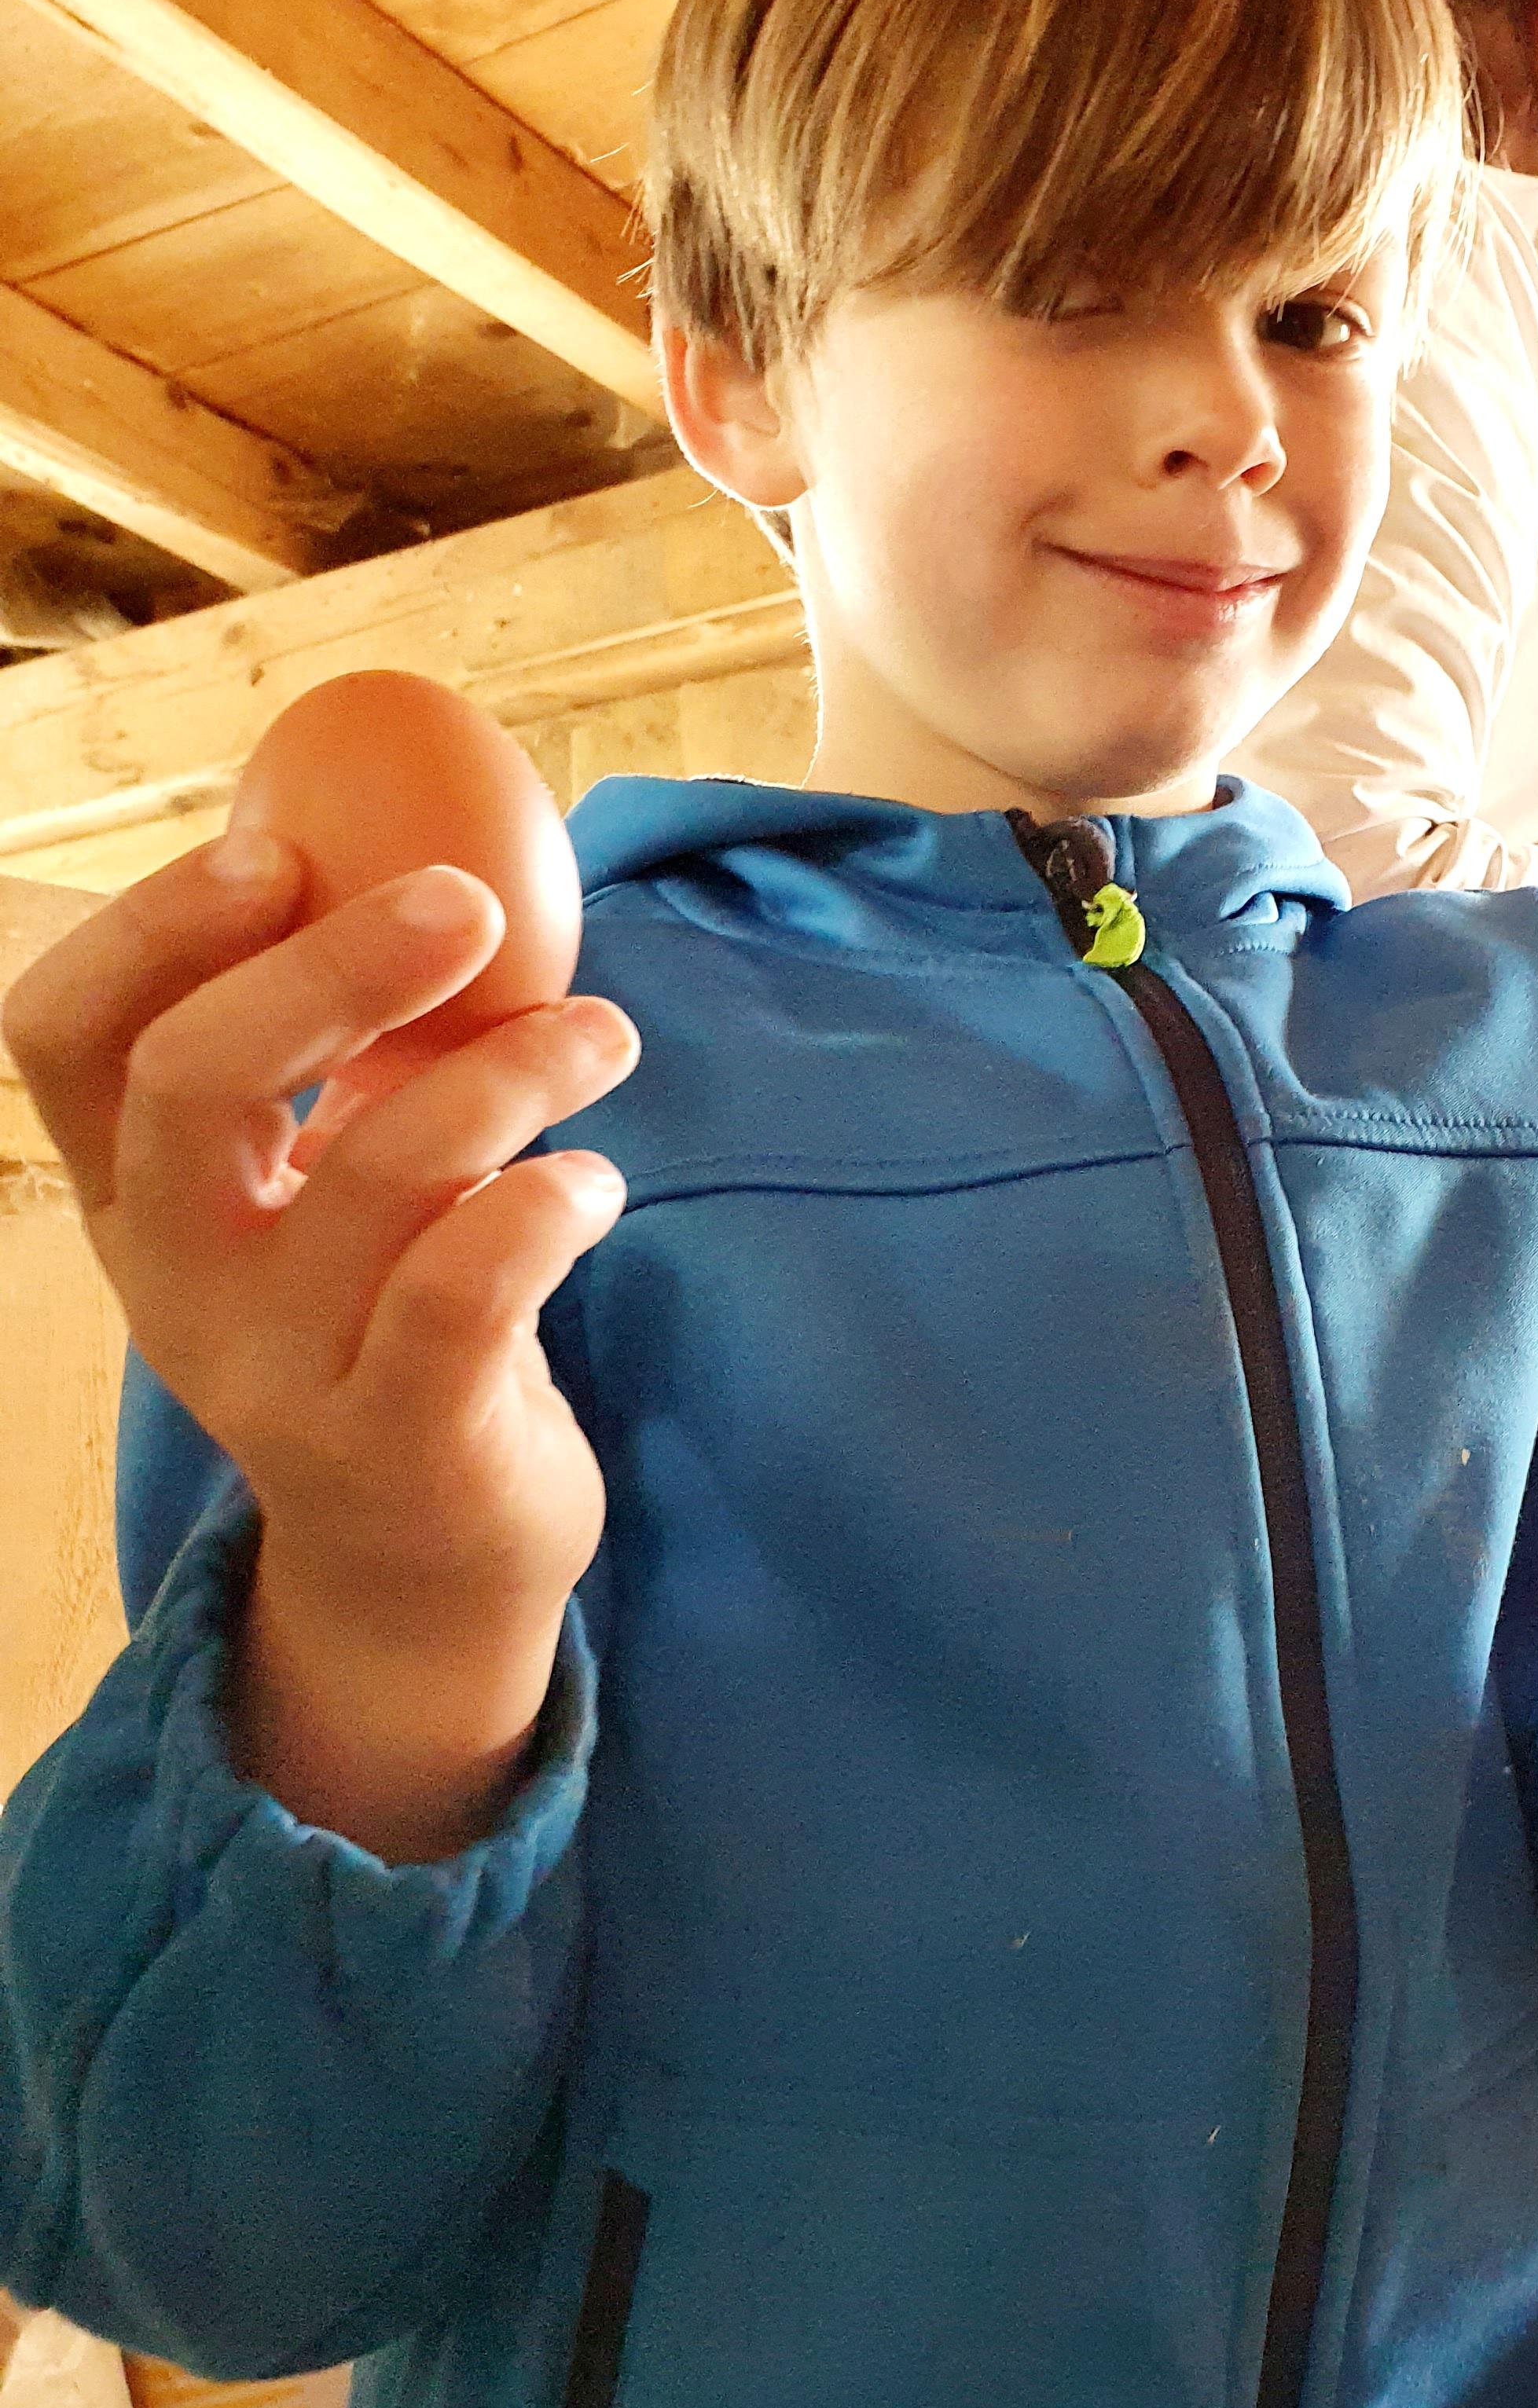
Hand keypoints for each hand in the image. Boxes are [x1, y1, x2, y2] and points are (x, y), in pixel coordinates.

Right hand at [1, 832, 638, 1853]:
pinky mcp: (397, 1441)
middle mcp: (177, 1282)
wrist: (421, 1563)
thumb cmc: (383, 1318)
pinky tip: (597, 1180)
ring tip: (602, 1036)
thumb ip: (341, 1051)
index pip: (64, 1039)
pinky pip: (464, 1289)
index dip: (153, 927)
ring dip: (508, 1072)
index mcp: (139, 1196)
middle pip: (195, 1081)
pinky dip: (548, 1202)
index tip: (280, 844)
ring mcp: (277, 1371)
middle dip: (335, 966)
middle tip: (469, 900)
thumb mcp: (323, 1186)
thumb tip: (422, 850)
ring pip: (372, 1173)